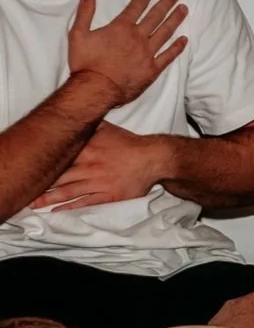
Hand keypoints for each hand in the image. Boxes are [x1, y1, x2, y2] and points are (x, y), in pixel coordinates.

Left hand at [30, 122, 167, 210]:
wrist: (154, 158)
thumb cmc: (130, 144)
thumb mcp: (107, 128)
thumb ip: (88, 126)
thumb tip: (75, 116)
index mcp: (86, 150)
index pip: (58, 158)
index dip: (42, 164)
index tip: (28, 169)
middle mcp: (89, 166)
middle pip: (59, 177)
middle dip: (41, 185)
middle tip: (25, 191)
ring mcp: (98, 182)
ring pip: (68, 192)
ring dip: (50, 199)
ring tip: (35, 205)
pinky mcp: (109, 195)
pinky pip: (86, 202)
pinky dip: (70, 207)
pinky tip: (58, 211)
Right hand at [68, 0, 187, 106]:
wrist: (96, 89)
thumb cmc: (85, 63)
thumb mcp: (78, 34)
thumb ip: (85, 12)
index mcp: (121, 28)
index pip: (137, 5)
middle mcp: (138, 38)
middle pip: (156, 16)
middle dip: (167, 2)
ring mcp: (147, 54)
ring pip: (165, 33)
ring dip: (175, 20)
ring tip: (184, 9)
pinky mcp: (153, 70)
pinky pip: (168, 56)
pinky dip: (177, 47)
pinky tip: (185, 39)